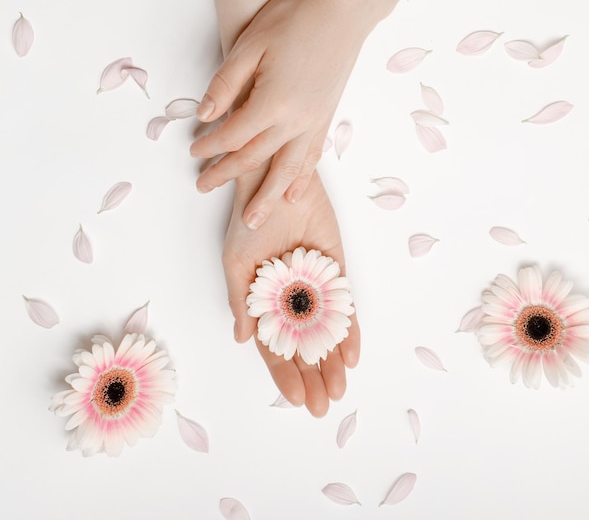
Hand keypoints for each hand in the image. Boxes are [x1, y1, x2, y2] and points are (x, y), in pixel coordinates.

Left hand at [190, 0, 370, 230]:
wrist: (346, 8)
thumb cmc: (296, 17)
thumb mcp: (250, 44)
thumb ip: (226, 84)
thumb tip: (204, 115)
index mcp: (272, 102)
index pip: (232, 135)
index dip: (209, 146)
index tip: (193, 150)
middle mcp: (295, 121)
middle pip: (255, 159)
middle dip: (226, 175)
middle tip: (204, 187)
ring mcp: (314, 123)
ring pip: (287, 170)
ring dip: (267, 196)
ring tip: (254, 220)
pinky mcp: (326, 118)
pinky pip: (311, 159)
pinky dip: (301, 180)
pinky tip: (294, 194)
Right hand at [222, 168, 359, 416]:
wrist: (278, 183)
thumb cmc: (249, 220)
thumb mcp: (237, 262)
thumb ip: (240, 301)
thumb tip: (243, 339)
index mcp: (264, 301)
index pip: (274, 346)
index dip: (284, 373)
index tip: (296, 399)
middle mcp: (291, 299)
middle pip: (303, 346)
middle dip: (313, 377)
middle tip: (323, 405)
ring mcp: (315, 287)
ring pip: (326, 333)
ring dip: (332, 362)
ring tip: (338, 389)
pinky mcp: (336, 271)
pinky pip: (345, 306)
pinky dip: (349, 331)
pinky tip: (350, 356)